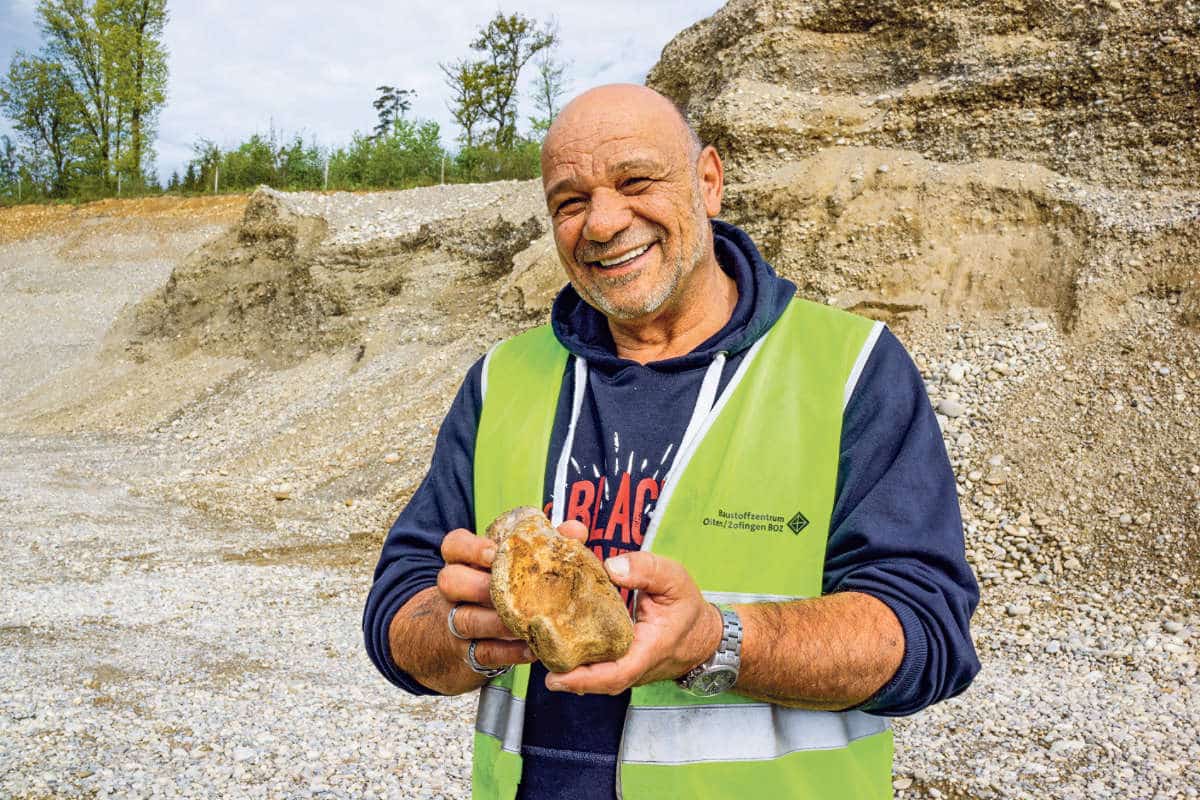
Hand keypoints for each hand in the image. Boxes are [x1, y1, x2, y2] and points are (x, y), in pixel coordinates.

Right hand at [436, 520, 587, 670]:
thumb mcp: (513, 566)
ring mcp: (456, 624)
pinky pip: (485, 653)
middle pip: (450, 580)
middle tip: (508, 589)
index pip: (453, 545)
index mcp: (465, 563)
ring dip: (498, 622)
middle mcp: (455, 592)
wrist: (463, 641)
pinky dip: (510, 652)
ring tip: (527, 622)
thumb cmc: (500, 591)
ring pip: (466, 620)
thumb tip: (576, 530)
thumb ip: (545, 544)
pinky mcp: (468, 654)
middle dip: (478, 584)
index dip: (469, 547)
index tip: (492, 552)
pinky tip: (534, 648)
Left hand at [544, 551, 722, 694]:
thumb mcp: (673, 578)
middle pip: (593, 681)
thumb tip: (611, 568)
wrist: (703, 635)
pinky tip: (551, 643)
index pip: (614, 674)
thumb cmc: (687, 607)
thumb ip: (645, 569)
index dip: (583, 679)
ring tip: (534, 647)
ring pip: (590, 678)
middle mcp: (633, 667)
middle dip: (561, 672)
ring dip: (563, 666)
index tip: (555, 677)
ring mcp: (625, 670)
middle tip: (531, 654)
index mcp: (647, 650)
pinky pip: (594, 669)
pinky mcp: (618, 665)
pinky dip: (573, 660)